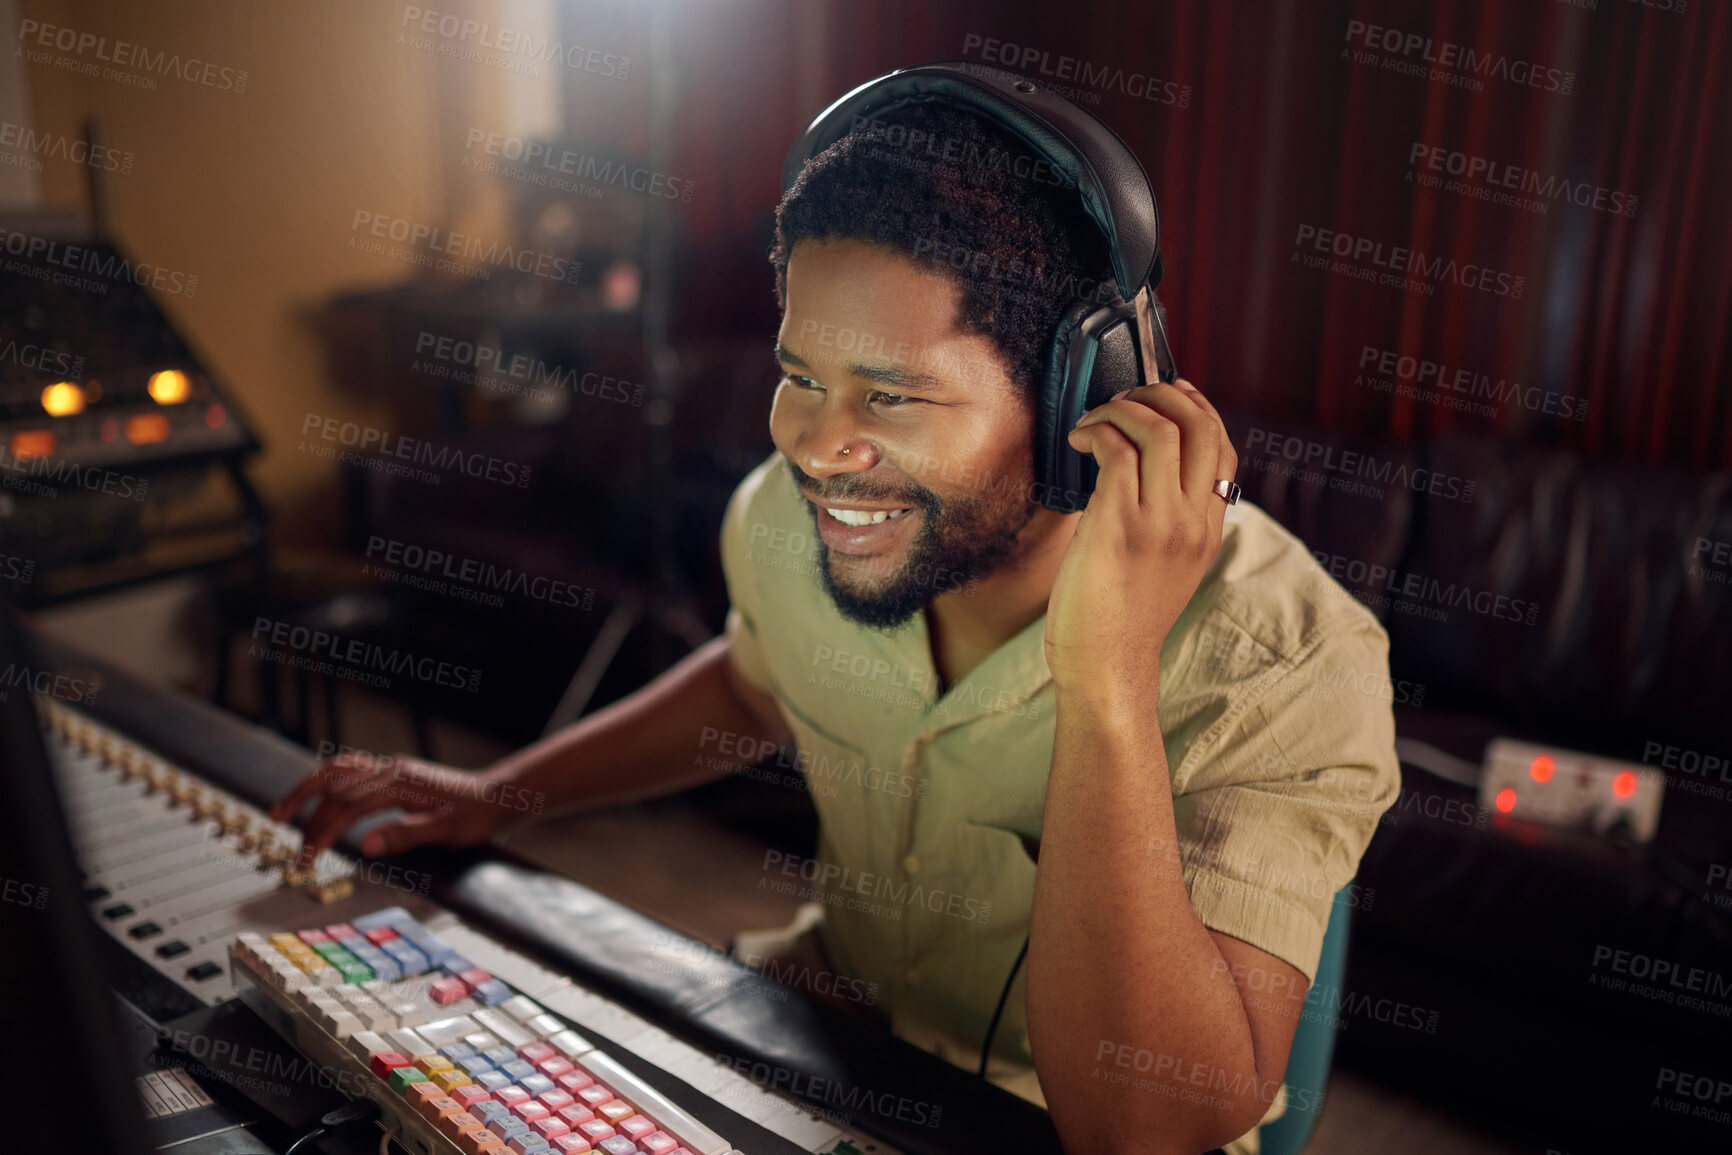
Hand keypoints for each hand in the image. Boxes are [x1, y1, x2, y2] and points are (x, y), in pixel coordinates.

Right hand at [269, 752, 516, 867]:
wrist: (500, 795)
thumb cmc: (478, 817)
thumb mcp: (449, 832)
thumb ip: (408, 835)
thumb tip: (369, 844)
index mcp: (400, 784)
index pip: (347, 807)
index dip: (322, 832)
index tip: (306, 858)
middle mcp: (391, 770)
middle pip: (333, 783)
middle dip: (304, 810)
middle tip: (284, 837)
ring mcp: (392, 768)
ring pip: (337, 769)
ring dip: (307, 789)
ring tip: (281, 810)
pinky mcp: (394, 772)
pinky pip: (350, 769)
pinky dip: (326, 782)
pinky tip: (317, 797)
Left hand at [1043, 377, 1237, 704]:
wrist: (1106, 668)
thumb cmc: (1118, 621)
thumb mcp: (1163, 568)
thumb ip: (1165, 524)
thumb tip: (1132, 475)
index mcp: (1208, 530)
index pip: (1222, 449)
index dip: (1197, 409)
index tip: (1168, 392)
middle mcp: (1193, 522)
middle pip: (1199, 426)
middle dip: (1161, 395)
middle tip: (1125, 398)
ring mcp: (1160, 523)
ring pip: (1158, 430)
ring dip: (1121, 408)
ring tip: (1094, 419)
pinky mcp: (1120, 525)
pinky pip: (1117, 451)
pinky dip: (1097, 430)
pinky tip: (1079, 440)